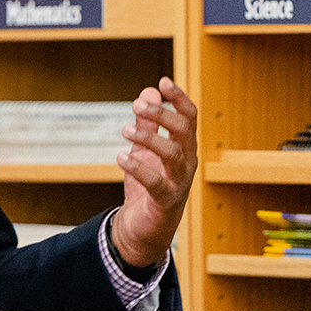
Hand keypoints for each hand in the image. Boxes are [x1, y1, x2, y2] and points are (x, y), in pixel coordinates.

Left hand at [112, 78, 197, 267]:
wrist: (144, 229)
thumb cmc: (148, 188)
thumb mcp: (145, 150)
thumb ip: (148, 123)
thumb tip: (148, 92)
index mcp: (185, 147)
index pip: (189, 117)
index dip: (179, 98)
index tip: (162, 81)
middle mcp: (187, 162)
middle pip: (184, 130)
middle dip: (162, 114)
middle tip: (135, 106)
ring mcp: (180, 182)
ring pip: (173, 153)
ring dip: (149, 138)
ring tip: (124, 131)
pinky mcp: (167, 201)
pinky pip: (156, 182)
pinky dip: (138, 168)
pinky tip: (120, 157)